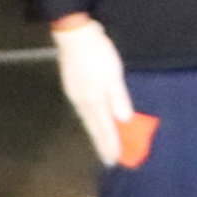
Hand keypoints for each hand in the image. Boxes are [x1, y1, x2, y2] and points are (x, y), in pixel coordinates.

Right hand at [53, 16, 147, 169]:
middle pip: (94, 127)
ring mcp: (75, 94)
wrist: (74, 36)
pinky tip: (92, 119)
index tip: (115, 160)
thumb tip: (123, 121)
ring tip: (102, 143)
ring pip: (88, 119)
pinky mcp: (73, 86)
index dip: (110, 144)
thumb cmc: (97, 54)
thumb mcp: (113, 75)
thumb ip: (118, 99)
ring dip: (96, 133)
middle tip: (108, 159)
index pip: (104, 128)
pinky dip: (91, 119)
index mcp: (94, 100)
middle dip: (103, 143)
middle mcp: (82, 101)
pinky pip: (84, 110)